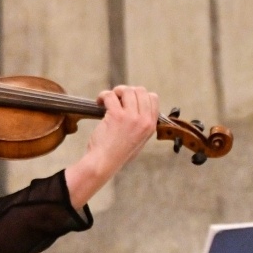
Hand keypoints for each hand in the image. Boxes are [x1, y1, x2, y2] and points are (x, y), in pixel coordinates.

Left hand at [65, 85, 159, 208]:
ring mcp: (131, 117)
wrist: (104, 163)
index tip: (127, 101)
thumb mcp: (139, 140)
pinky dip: (103, 96)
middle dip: (126, 91)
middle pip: (140, 90)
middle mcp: (144, 120)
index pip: (153, 98)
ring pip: (126, 90)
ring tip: (107, 100)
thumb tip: (135, 104)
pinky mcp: (116, 115)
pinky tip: (99, 102)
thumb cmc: (117, 153)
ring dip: (115, 92)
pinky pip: (110, 95)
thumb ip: (141, 123)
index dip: (139, 95)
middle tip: (116, 99)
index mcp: (151, 125)